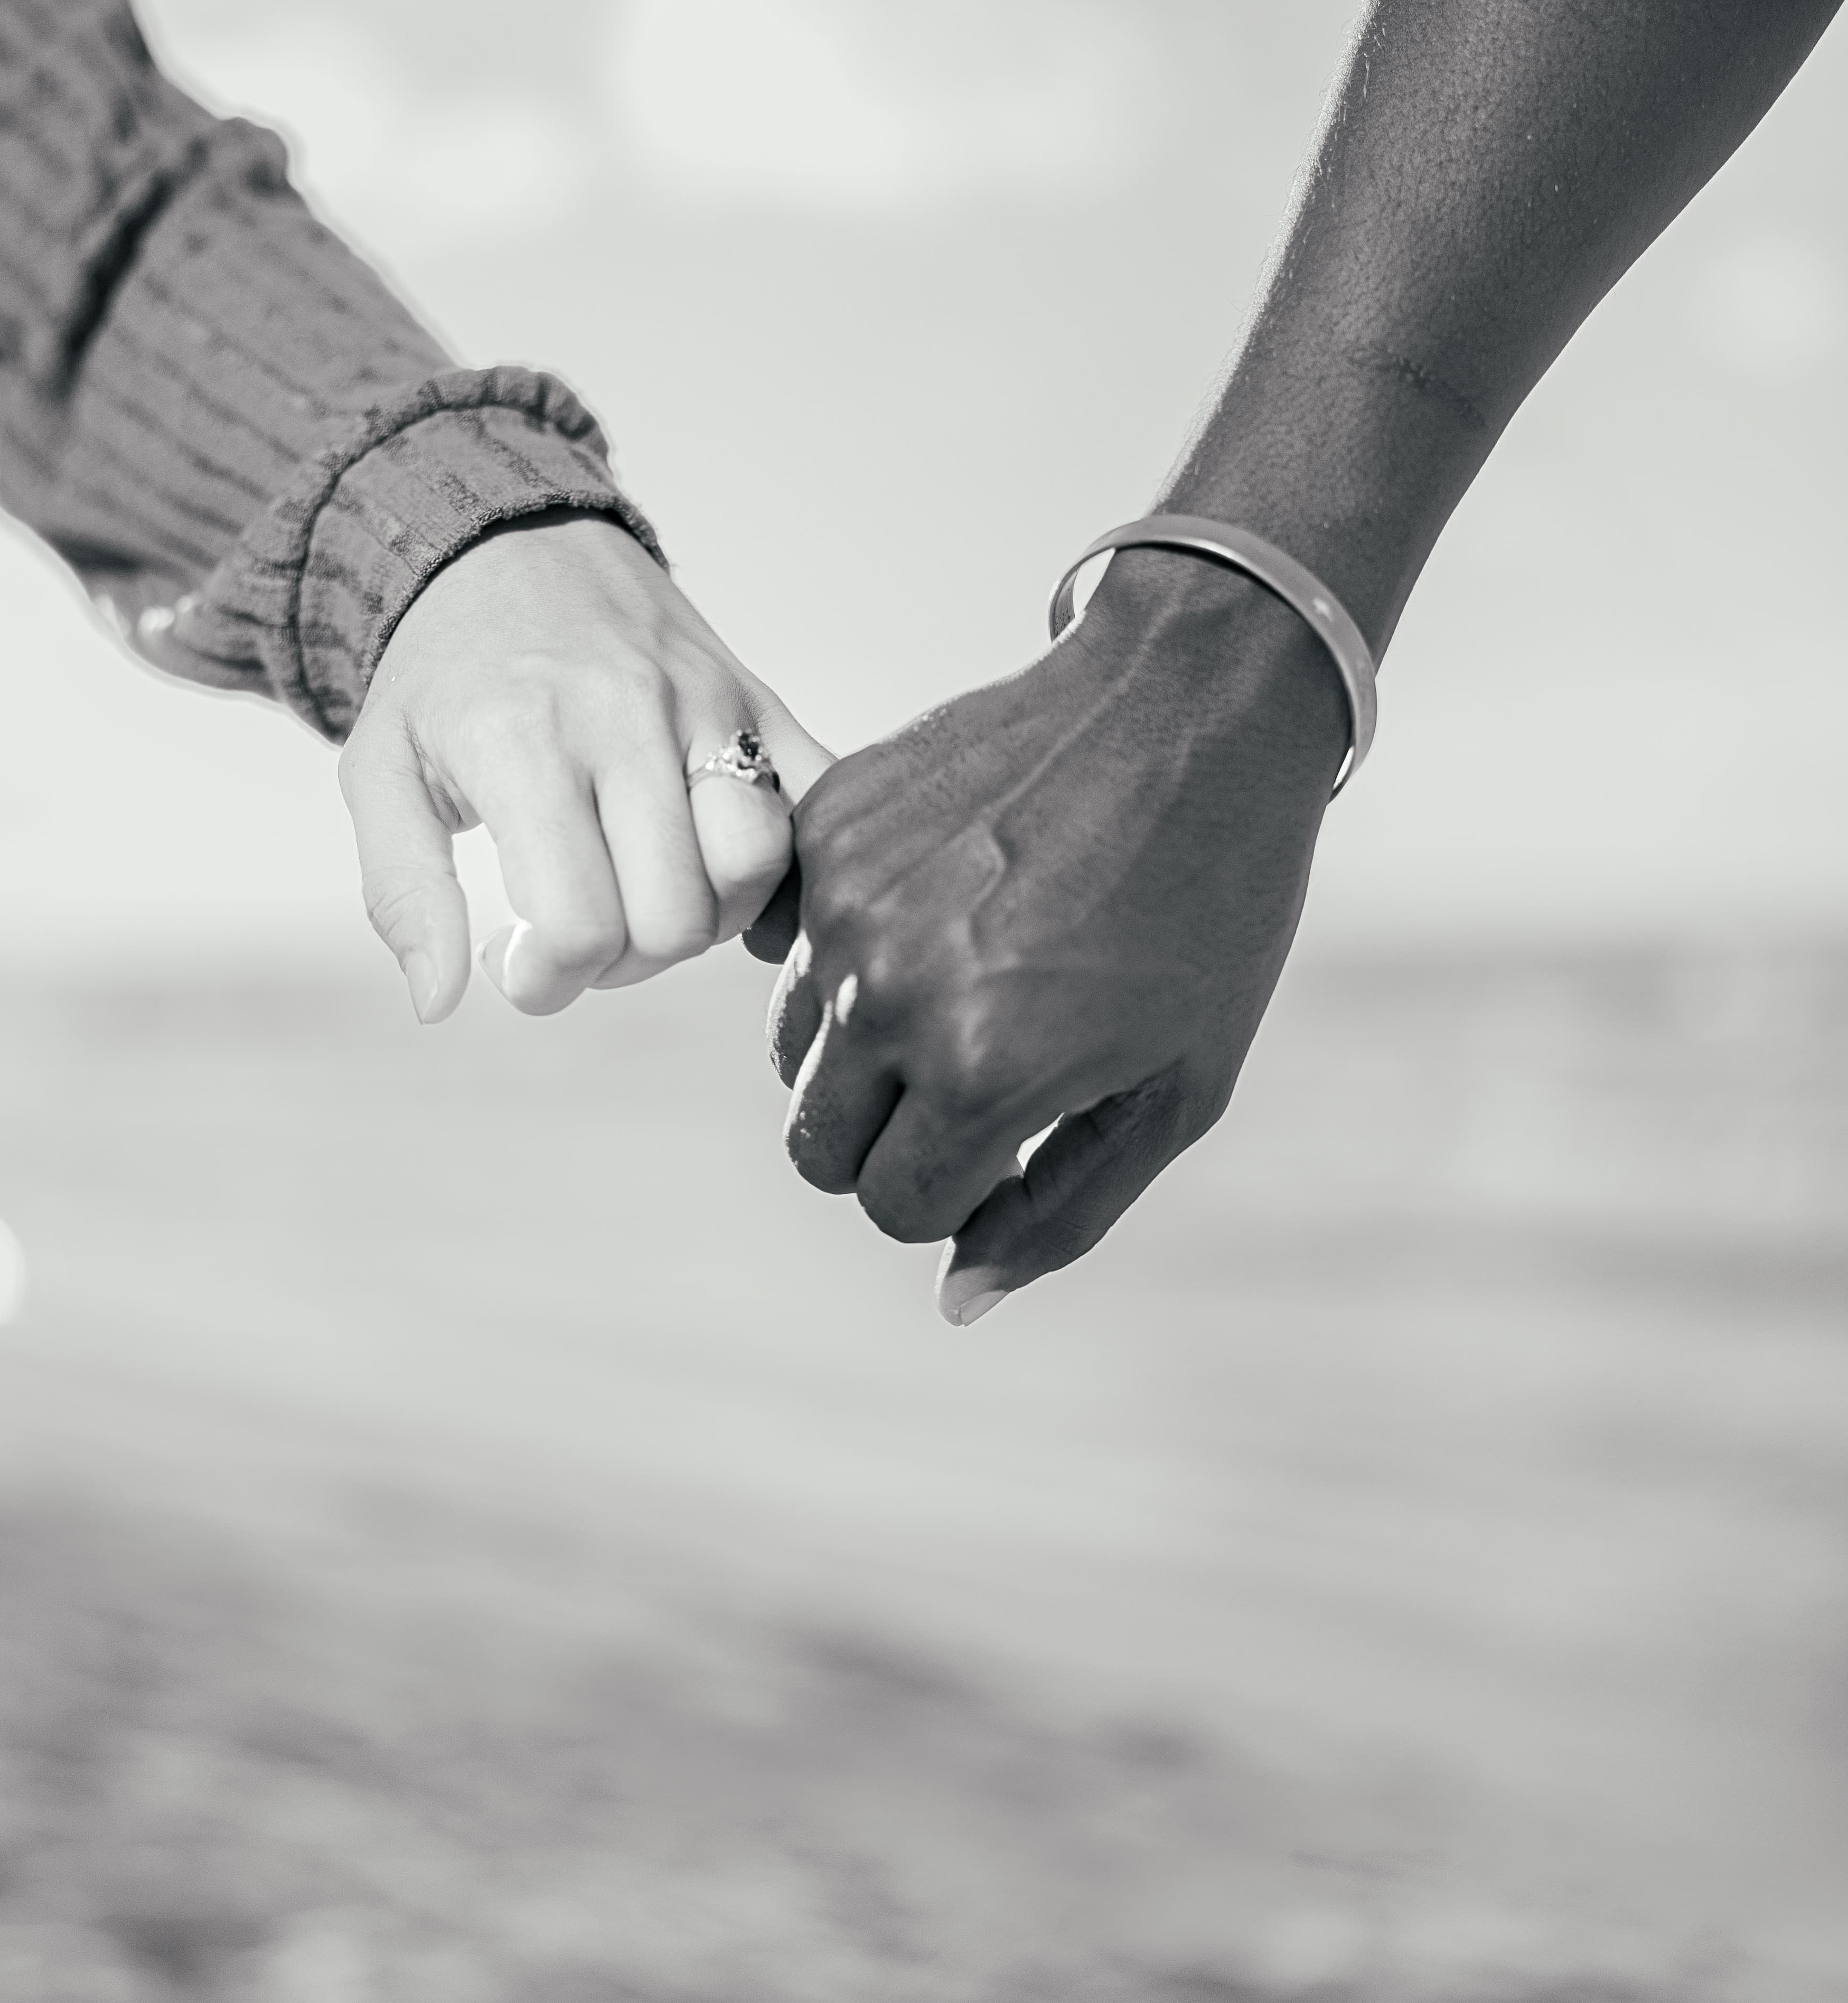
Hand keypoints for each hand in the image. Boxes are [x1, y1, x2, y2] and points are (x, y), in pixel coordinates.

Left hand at [340, 515, 830, 1017]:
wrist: (507, 541)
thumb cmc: (441, 675)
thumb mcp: (379, 771)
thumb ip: (402, 892)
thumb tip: (441, 1002)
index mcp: (525, 739)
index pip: (580, 926)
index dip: (549, 980)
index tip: (515, 957)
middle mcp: (627, 715)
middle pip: (676, 918)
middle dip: (623, 961)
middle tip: (577, 926)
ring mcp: (707, 702)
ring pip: (756, 867)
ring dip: (706, 917)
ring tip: (644, 894)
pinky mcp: (758, 694)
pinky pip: (820, 799)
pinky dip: (792, 856)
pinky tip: (724, 870)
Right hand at [765, 554, 1349, 1317]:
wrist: (1189, 704)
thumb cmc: (1210, 906)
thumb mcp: (1177, 1087)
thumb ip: (1062, 1211)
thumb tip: (953, 1299)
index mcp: (983, 1071)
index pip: (895, 1207)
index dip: (958, 1192)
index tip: (1019, 1134)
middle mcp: (889, 990)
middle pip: (819, 1147)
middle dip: (894, 1140)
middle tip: (986, 1073)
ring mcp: (842, 902)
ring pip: (795, 1049)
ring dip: (867, 1044)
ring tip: (974, 975)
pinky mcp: (825, 826)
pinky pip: (792, 941)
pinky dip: (852, 947)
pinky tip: (948, 898)